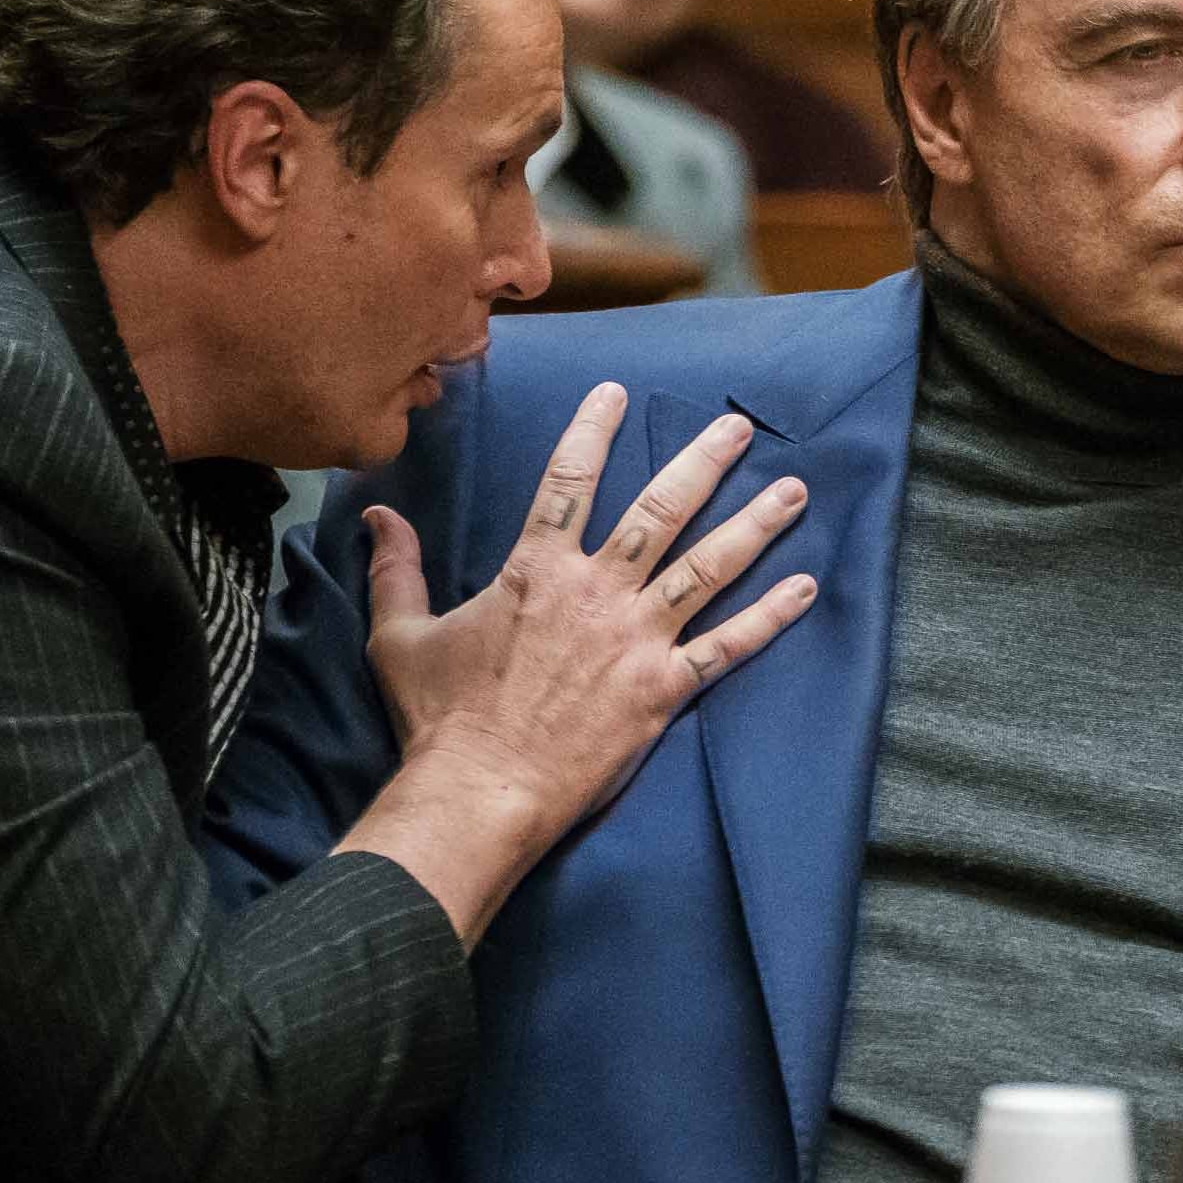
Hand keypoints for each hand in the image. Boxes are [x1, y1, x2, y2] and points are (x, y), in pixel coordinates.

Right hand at [341, 382, 813, 941]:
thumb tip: (375, 514)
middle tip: (740, 428)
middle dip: (704, 462)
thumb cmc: (439, 718)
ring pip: (709, 566)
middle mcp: (596, 591)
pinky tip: (807, 587)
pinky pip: (729, 646)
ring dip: (755, 525)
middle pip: (661, 509)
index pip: (568, 480)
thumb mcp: (400, 636)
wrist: (478, 790)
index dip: (592, 430)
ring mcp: (637, 638)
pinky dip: (771, 617)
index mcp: (536, 570)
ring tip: (794, 491)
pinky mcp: (664, 688)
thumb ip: (394, 569)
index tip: (617, 392)